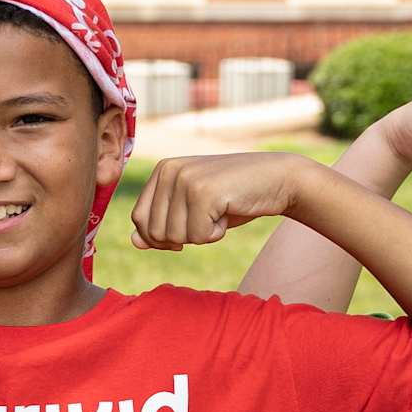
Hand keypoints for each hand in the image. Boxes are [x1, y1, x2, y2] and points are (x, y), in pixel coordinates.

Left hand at [131, 152, 316, 249]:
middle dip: (184, 237)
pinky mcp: (203, 192)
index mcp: (162, 170)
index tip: (189, 228)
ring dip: (202, 235)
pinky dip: (216, 234)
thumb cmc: (233, 198)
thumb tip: (135, 242)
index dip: (161, 236)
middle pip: (155, 233)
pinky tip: (228, 211)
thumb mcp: (192, 211)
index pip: (139, 219)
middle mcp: (168, 170)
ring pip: (175, 237)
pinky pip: (199, 237)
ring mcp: (185, 179)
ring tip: (219, 212)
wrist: (276, 180)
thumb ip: (162, 223)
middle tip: (209, 217)